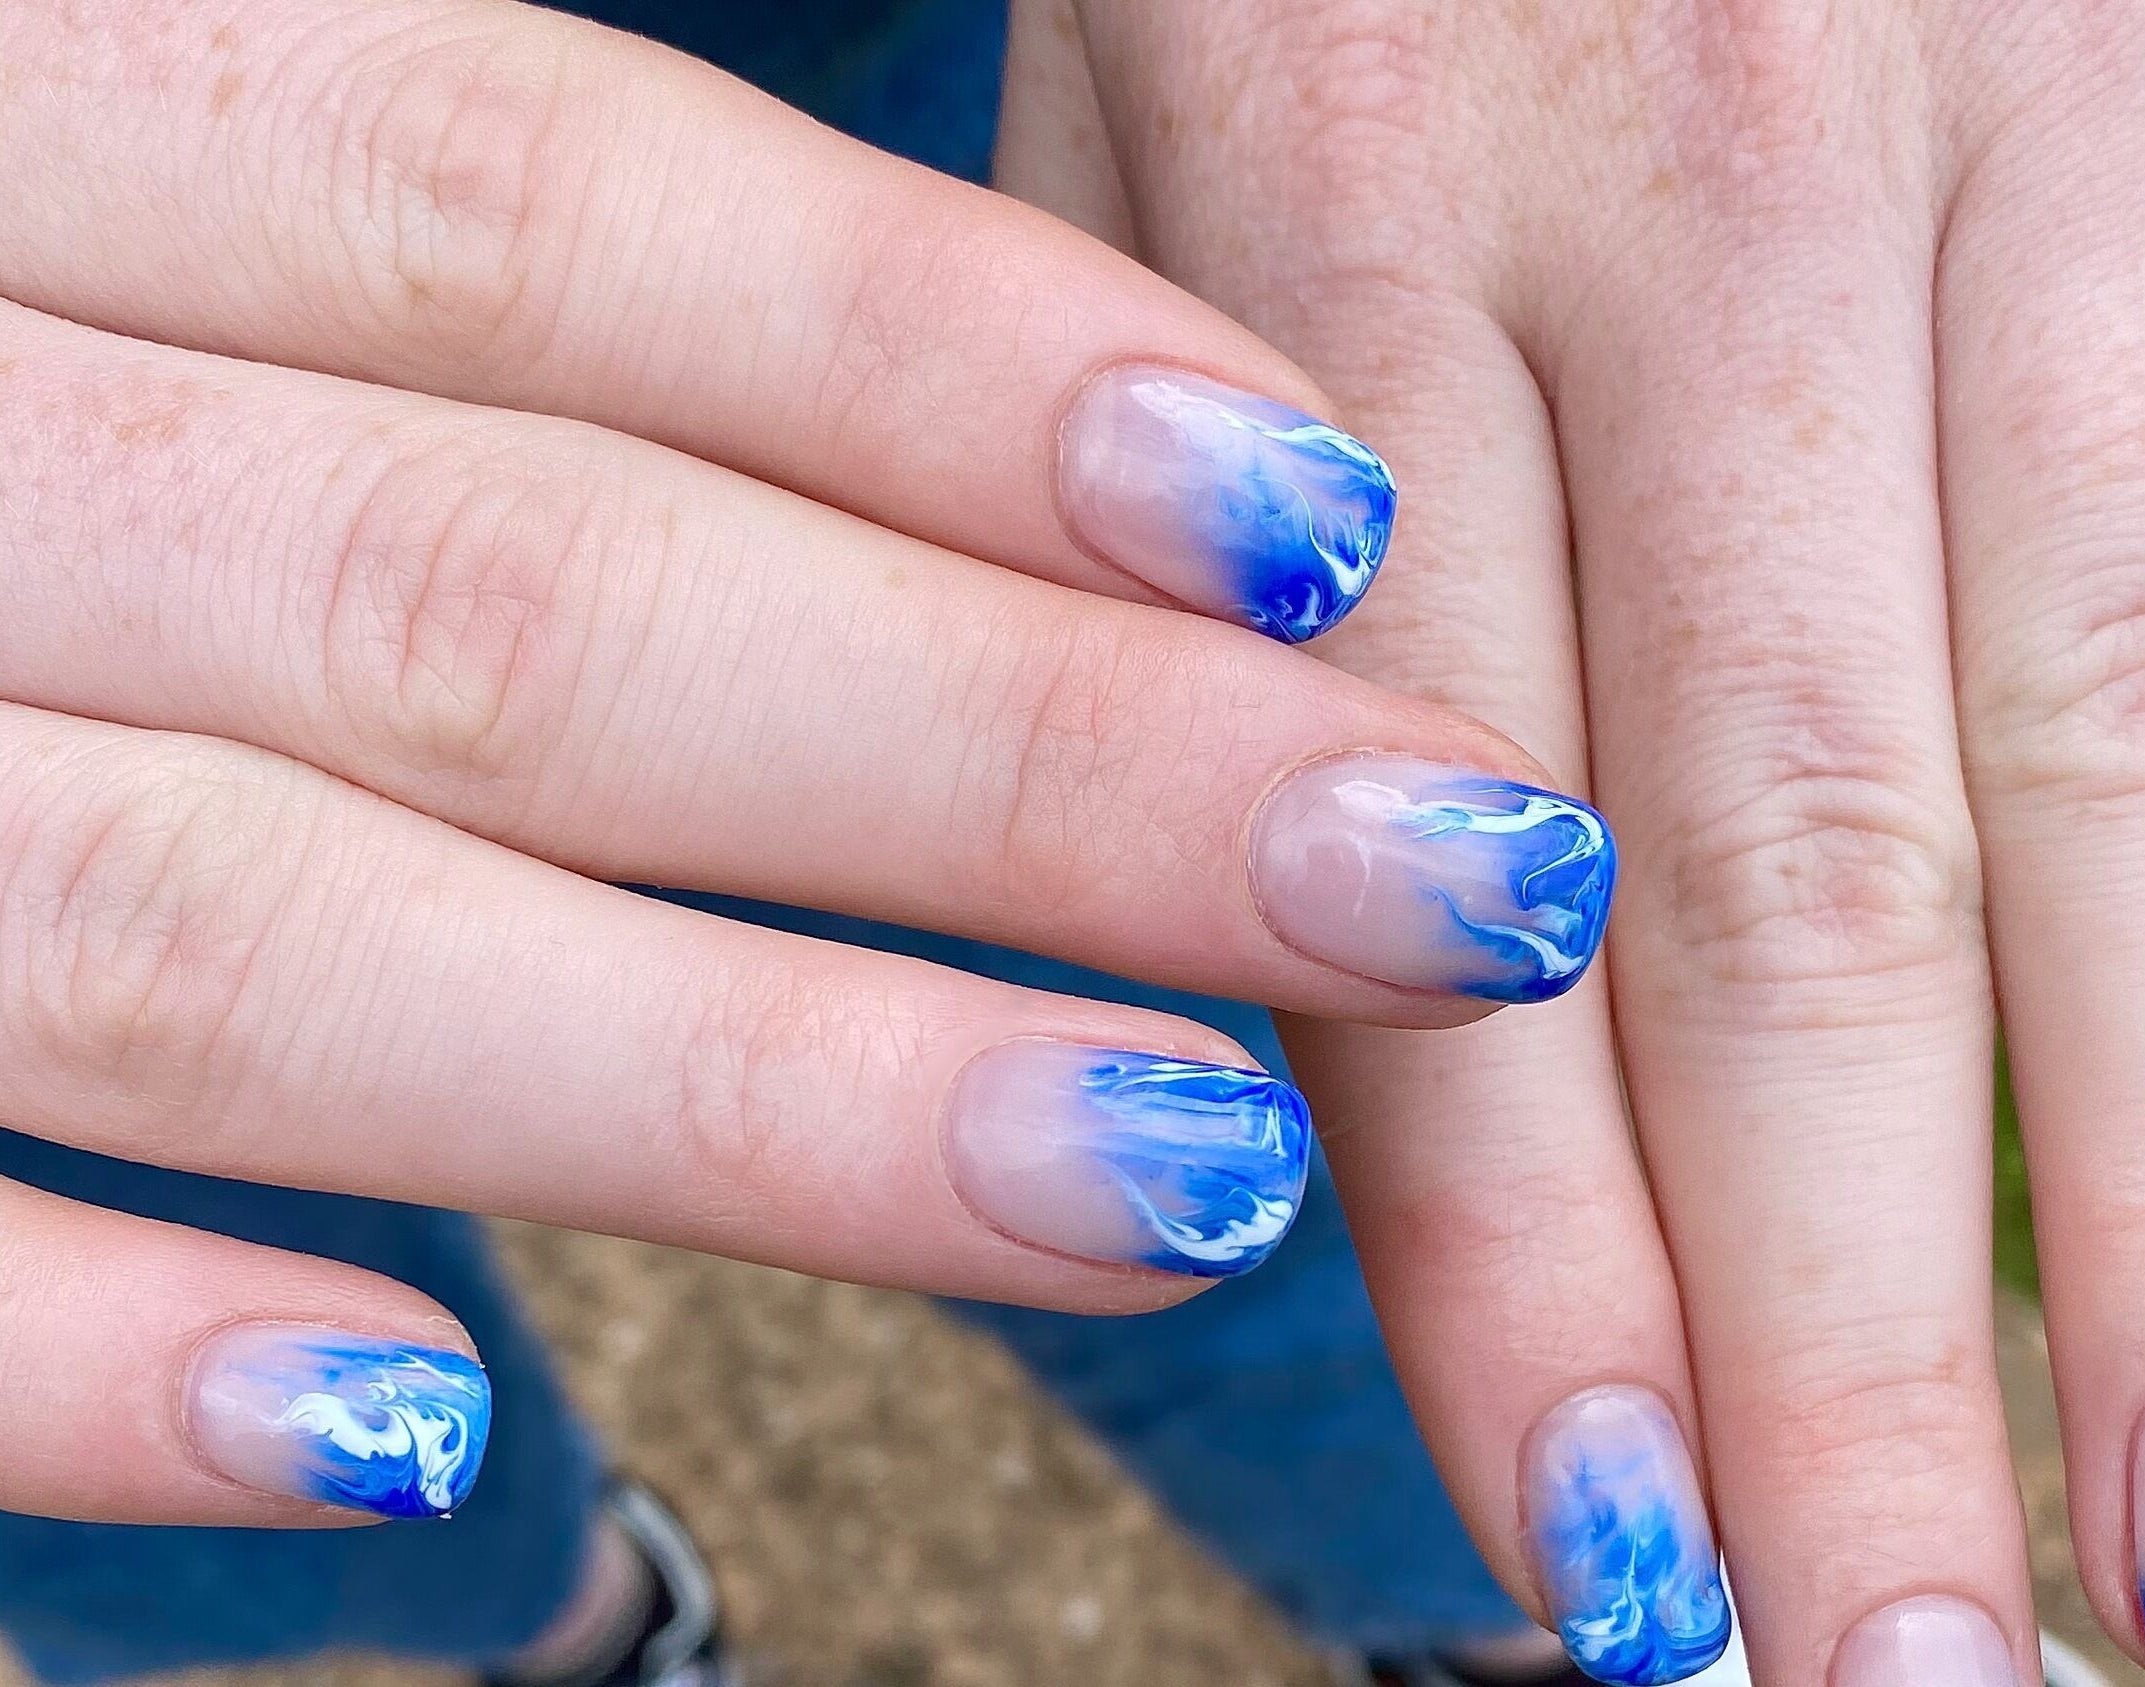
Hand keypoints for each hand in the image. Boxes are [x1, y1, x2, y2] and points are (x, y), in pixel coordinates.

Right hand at [0, 0, 1618, 1526]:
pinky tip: (432, 1460)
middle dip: (1004, 752)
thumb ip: (403, 284)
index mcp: (1, 117)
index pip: (520, 187)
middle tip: (1437, 876)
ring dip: (744, 1075)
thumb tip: (982, 456)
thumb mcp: (105, 205)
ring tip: (1186, 1169)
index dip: (945, 354)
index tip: (1325, 518)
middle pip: (503, 578)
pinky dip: (86, 1355)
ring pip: (249, 922)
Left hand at [1004, 3, 2144, 1683]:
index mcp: (1317, 243)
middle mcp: (1668, 209)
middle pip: (1784, 880)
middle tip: (1907, 1686)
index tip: (1583, 1569)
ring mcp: (2009, 112)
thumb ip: (1177, 502)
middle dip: (1857, 1329)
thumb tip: (1339, 934)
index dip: (1517, 1255)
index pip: (1419, 872)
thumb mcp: (1130, 106)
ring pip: (2112, 734)